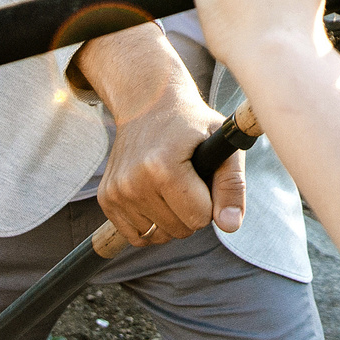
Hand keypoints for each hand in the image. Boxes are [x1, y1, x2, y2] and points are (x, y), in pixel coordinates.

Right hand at [76, 21, 244, 245]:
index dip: (210, 201)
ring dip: (171, 219)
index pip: (200, 218)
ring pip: (159, 236)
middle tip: (188, 179)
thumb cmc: (191, 123)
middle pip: (180, 230)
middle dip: (191, 211)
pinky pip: (136, 236)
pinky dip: (150, 225)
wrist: (148, 103)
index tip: (203, 177)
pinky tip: (155, 198)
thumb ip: (232, 184)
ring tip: (171, 186)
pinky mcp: (107, 198)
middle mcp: (134, 181)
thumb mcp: (221, 143)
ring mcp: (116, 191)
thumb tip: (229, 226)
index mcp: (163, 166)